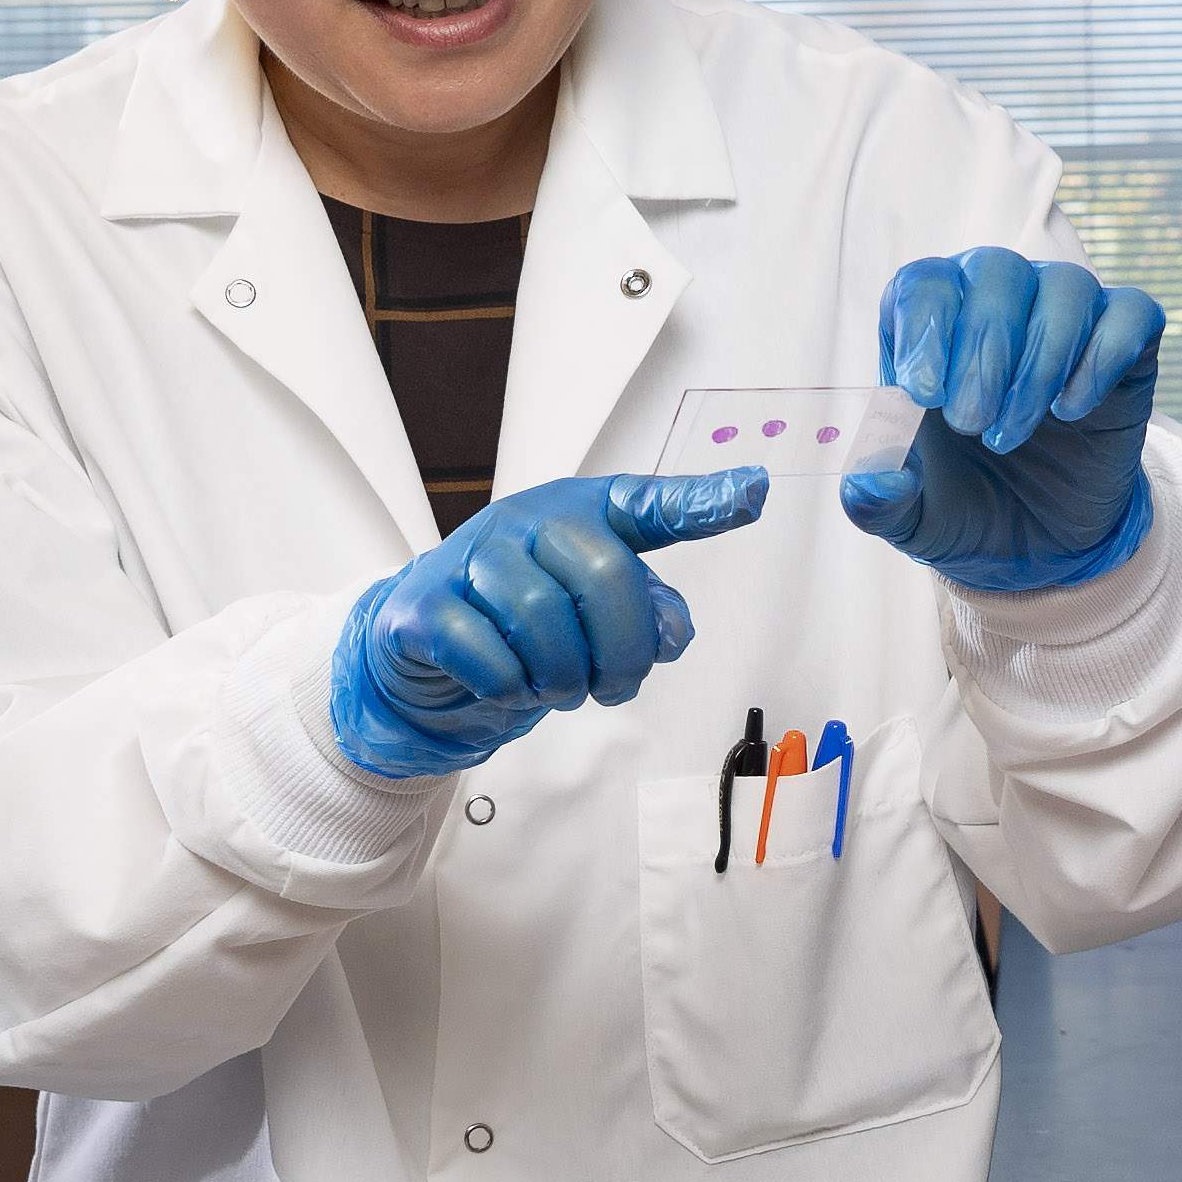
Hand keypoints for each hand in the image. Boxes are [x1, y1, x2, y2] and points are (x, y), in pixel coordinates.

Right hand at [327, 472, 769, 781]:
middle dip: (622, 649)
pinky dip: (509, 685)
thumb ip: (649, 617)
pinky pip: (483, 651)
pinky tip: (509, 683)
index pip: (648, 503)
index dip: (702, 501)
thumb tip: (672, 632)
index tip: (755, 491)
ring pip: (540, 615)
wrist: (426, 649)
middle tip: (616, 687)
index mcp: (582, 515)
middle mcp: (528, 521)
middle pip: (603, 572)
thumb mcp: (595, 617)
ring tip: (562, 689)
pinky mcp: (426, 603)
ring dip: (563, 676)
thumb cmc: (524, 623)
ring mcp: (472, 557)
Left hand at [842, 250, 1165, 594]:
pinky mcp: (1124, 345)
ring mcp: (1066, 317)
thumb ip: (876, 499)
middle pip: (996, 271)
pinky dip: (1101, 357)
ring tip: (1011, 433)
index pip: (925, 283)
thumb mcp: (908, 514)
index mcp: (932, 323)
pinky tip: (1071, 410)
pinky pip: (1130, 314)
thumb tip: (873, 481)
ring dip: (1039, 363)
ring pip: (1066, 285)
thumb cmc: (962, 501)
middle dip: (983, 352)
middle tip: (971, 425)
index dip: (923, 327)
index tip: (921, 394)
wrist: (1038, 542)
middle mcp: (998, 301)